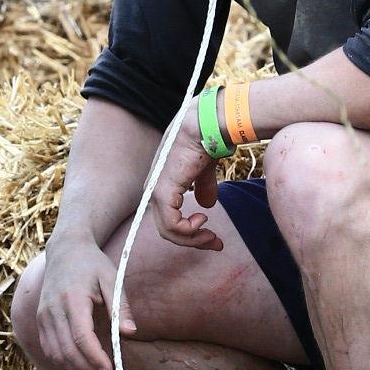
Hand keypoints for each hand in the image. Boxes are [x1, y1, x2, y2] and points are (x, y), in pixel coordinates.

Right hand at [30, 229, 132, 369]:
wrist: (65, 250)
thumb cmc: (92, 264)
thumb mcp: (112, 279)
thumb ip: (121, 306)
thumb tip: (129, 333)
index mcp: (72, 299)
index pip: (82, 338)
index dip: (96, 358)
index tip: (110, 369)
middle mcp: (53, 309)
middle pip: (67, 350)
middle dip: (88, 368)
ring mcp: (43, 315)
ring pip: (55, 353)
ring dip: (76, 368)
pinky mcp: (40, 319)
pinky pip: (48, 348)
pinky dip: (63, 360)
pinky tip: (80, 364)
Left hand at [152, 120, 224, 250]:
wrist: (204, 126)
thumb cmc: (204, 142)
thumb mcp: (203, 171)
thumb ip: (203, 187)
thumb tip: (207, 204)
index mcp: (161, 184)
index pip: (169, 219)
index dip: (190, 233)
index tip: (212, 235)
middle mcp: (153, 190)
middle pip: (168, 230)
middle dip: (193, 241)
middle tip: (216, 243)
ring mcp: (156, 192)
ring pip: (168, 231)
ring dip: (192, 239)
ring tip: (211, 235)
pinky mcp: (163, 193)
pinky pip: (172, 225)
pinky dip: (188, 231)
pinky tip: (203, 221)